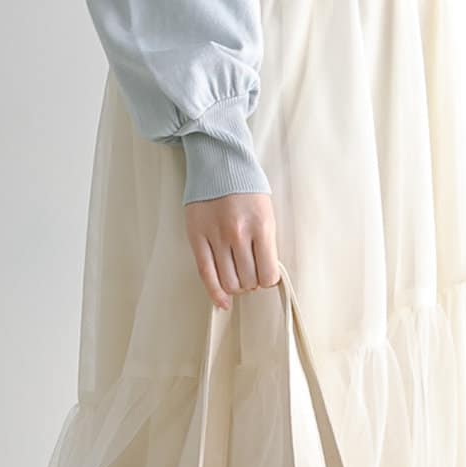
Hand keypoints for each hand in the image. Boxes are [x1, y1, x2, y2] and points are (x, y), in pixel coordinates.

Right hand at [185, 192, 280, 309]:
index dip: (268, 280)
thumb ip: (266, 242)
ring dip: (236, 287)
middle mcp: (238, 234)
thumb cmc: (247, 189)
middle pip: (248, 280)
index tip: (265, 275)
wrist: (219, 165)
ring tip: (236, 277)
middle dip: (251, 283)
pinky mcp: (197, 238)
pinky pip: (206, 274)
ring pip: (228, 282)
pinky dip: (216, 293)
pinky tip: (222, 302)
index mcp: (261, 226)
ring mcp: (216, 237)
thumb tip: (265, 275)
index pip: (268, 274)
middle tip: (249, 274)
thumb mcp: (266, 212)